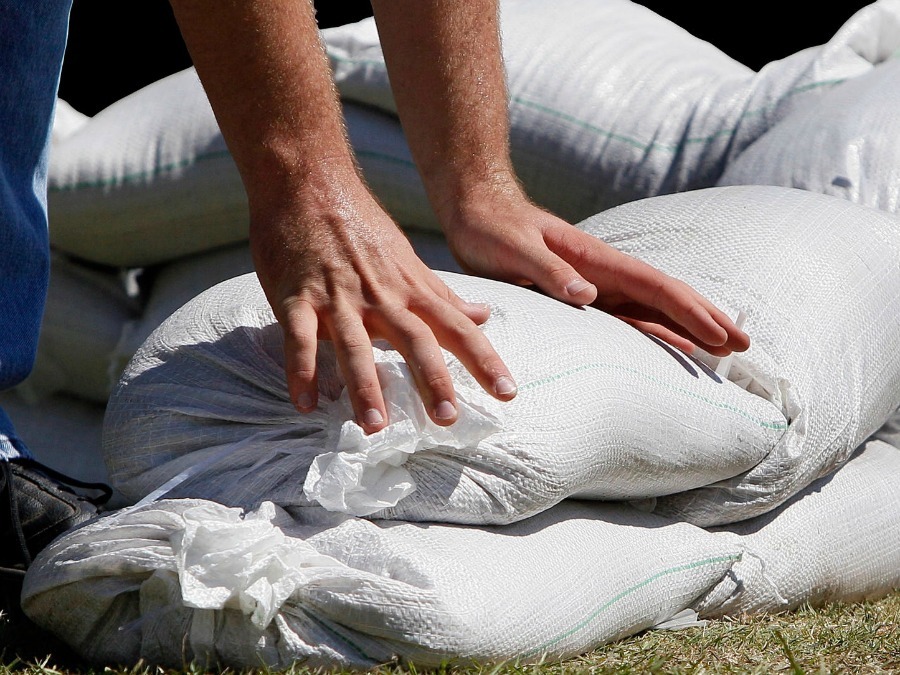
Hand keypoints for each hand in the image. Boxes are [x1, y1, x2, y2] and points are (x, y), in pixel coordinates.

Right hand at [249, 179, 517, 433]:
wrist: (309, 182)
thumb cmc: (361, 226)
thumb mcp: (410, 260)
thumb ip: (443, 294)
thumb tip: (485, 315)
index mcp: (410, 289)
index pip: (457, 328)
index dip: (484, 360)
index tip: (508, 393)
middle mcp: (381, 295)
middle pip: (413, 340)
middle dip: (431, 379)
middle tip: (447, 419)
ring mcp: (338, 295)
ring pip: (354, 343)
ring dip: (365, 384)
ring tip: (375, 426)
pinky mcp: (297, 295)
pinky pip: (299, 336)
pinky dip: (301, 368)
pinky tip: (305, 403)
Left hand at [441, 188, 749, 356]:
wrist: (475, 207)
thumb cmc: (492, 227)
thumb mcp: (514, 249)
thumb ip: (549, 271)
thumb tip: (590, 295)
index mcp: (595, 258)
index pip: (654, 287)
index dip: (690, 312)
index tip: (723, 335)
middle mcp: (602, 271)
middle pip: (665, 296)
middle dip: (704, 319)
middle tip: (743, 346)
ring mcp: (595, 282)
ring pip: (651, 307)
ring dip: (686, 327)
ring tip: (722, 350)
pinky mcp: (580, 293)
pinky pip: (625, 315)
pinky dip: (652, 328)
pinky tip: (667, 343)